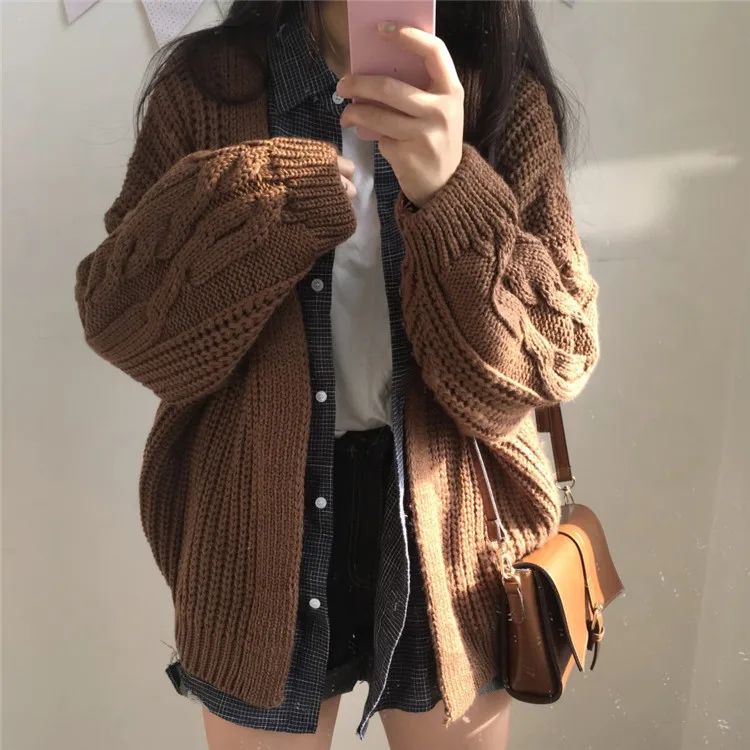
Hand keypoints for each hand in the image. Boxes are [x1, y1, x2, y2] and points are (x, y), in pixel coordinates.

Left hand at [336, 23, 463, 207]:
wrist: (446, 185)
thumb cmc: (436, 139)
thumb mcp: (438, 111)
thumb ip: (419, 90)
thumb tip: (375, 71)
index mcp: (451, 91)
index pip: (434, 52)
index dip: (409, 36)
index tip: (383, 29)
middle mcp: (440, 111)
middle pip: (389, 87)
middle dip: (359, 83)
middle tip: (342, 83)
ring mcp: (424, 134)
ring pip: (376, 115)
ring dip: (354, 112)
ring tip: (346, 114)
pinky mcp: (407, 154)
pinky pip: (380, 138)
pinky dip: (372, 137)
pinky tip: (372, 137)